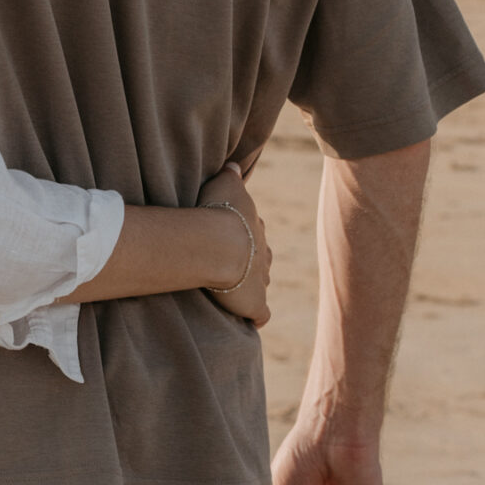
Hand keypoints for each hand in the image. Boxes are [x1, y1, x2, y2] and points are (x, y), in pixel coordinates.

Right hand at [196, 161, 271, 325]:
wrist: (220, 243)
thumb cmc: (220, 212)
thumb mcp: (226, 184)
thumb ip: (231, 174)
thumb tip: (234, 165)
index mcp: (256, 229)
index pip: (254, 232)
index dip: (241, 234)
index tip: (226, 236)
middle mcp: (263, 255)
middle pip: (261, 259)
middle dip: (249, 262)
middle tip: (228, 264)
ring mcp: (261, 281)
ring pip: (261, 284)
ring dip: (249, 287)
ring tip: (232, 291)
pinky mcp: (256, 304)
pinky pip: (260, 315)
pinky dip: (255, 317)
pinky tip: (248, 320)